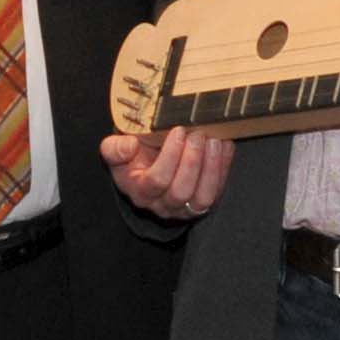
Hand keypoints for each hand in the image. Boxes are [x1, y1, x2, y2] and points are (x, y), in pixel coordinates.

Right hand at [101, 126, 232, 220]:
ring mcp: (186, 208)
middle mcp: (163, 205)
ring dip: (212, 167)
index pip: (157, 180)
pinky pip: (218, 191)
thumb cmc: (133, 158)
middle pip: (181, 191)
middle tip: (198, 134)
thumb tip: (129, 146)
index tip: (178, 130)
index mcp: (140, 192)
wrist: (147, 168)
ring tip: (214, 140)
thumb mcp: (116, 151)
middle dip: (193, 161)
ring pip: (203, 197)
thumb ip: (114, 148)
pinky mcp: (204, 203)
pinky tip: (224, 146)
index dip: (171, 156)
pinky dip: (224, 167)